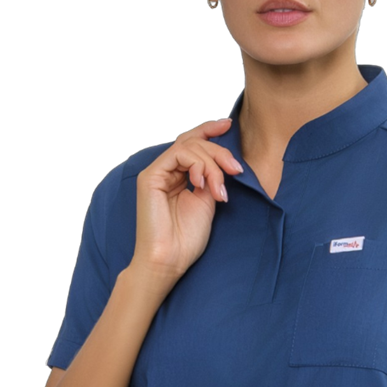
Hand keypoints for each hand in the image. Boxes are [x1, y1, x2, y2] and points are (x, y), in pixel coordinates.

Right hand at [132, 118, 243, 285]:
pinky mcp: (150, 177)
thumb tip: (223, 163)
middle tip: (236, 169)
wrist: (168, 260)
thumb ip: (211, 179)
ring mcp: (157, 172)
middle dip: (219, 151)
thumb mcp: (207, 203)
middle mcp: (166, 171)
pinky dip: (197, 166)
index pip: (193, 144)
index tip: (229, 125)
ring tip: (220, 189)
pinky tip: (202, 185)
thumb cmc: (186, 239)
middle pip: (193, 142)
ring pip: (189, 146)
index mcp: (178, 177)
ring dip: (212, 164)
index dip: (210, 130)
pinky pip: (178, 155)